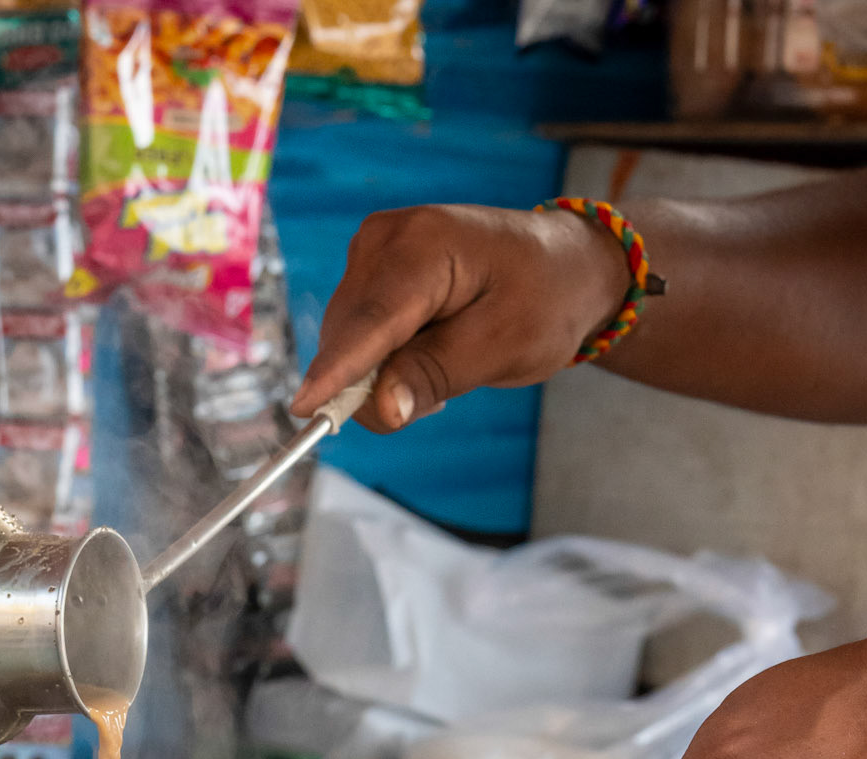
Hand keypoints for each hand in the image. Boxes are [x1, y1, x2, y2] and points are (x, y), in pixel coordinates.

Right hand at [291, 204, 629, 431]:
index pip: (369, 323)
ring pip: (346, 344)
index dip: (337, 372)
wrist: (562, 266)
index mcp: (422, 245)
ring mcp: (371, 254)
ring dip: (381, 375)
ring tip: (446, 365)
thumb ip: (436, 374)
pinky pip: (356, 338)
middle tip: (439, 397)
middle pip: (348, 340)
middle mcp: (383, 240)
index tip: (305, 411)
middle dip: (374, 385)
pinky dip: (382, 362)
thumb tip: (381, 408)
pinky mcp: (370, 274)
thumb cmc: (544, 300)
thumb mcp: (503, 346)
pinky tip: (427, 353)